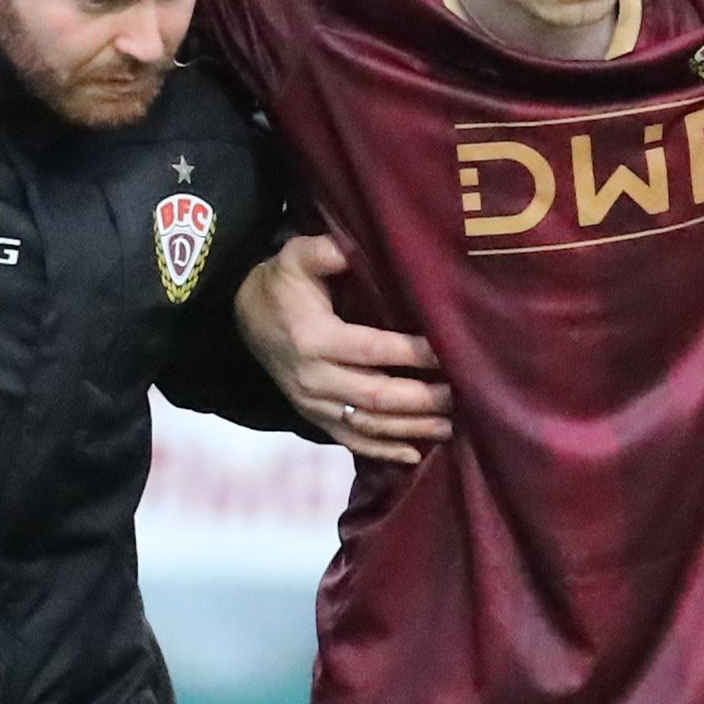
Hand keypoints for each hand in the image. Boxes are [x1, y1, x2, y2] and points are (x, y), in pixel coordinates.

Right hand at [235, 234, 447, 463]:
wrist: (243, 317)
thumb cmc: (281, 284)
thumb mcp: (295, 257)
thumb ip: (323, 251)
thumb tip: (353, 249)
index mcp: (314, 339)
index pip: (371, 350)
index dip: (411, 353)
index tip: (447, 351)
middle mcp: (313, 378)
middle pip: (375, 396)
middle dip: (421, 399)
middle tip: (459, 394)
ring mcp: (313, 403)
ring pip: (368, 424)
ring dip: (410, 428)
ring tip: (449, 426)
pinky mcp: (313, 418)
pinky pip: (350, 441)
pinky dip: (382, 452)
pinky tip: (414, 455)